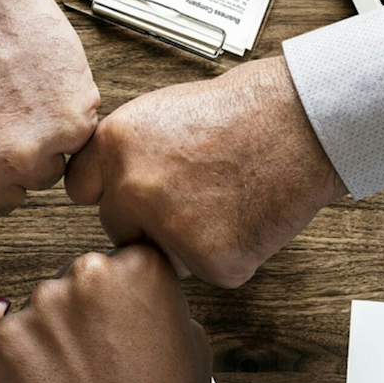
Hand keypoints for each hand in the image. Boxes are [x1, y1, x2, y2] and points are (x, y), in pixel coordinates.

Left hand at [0, 246, 211, 382]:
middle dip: (84, 315)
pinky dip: (24, 364)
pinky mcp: (4, 340)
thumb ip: (160, 305)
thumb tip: (137, 298)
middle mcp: (88, 274)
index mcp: (140, 267)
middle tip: (100, 363)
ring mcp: (41, 305)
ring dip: (53, 339)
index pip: (123, 262)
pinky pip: (11, 340)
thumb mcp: (193, 345)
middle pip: (79, 283)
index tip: (123, 323)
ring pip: (43, 312)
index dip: (122, 299)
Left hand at [65, 55, 345, 287]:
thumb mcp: (160, 113)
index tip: (129, 192)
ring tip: (226, 198)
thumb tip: (105, 186)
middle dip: (149, 221)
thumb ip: (125, 153)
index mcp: (114, 145)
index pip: (81, 190)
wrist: (303, 122)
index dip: (111, 192)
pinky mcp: (211, 261)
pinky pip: (208, 270)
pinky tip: (248, 216)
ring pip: (162, 255)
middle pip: (119, 228)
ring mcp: (170, 228)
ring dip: (187, 241)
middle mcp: (133, 188)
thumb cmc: (241, 112)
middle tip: (196, 194)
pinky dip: (230, 253)